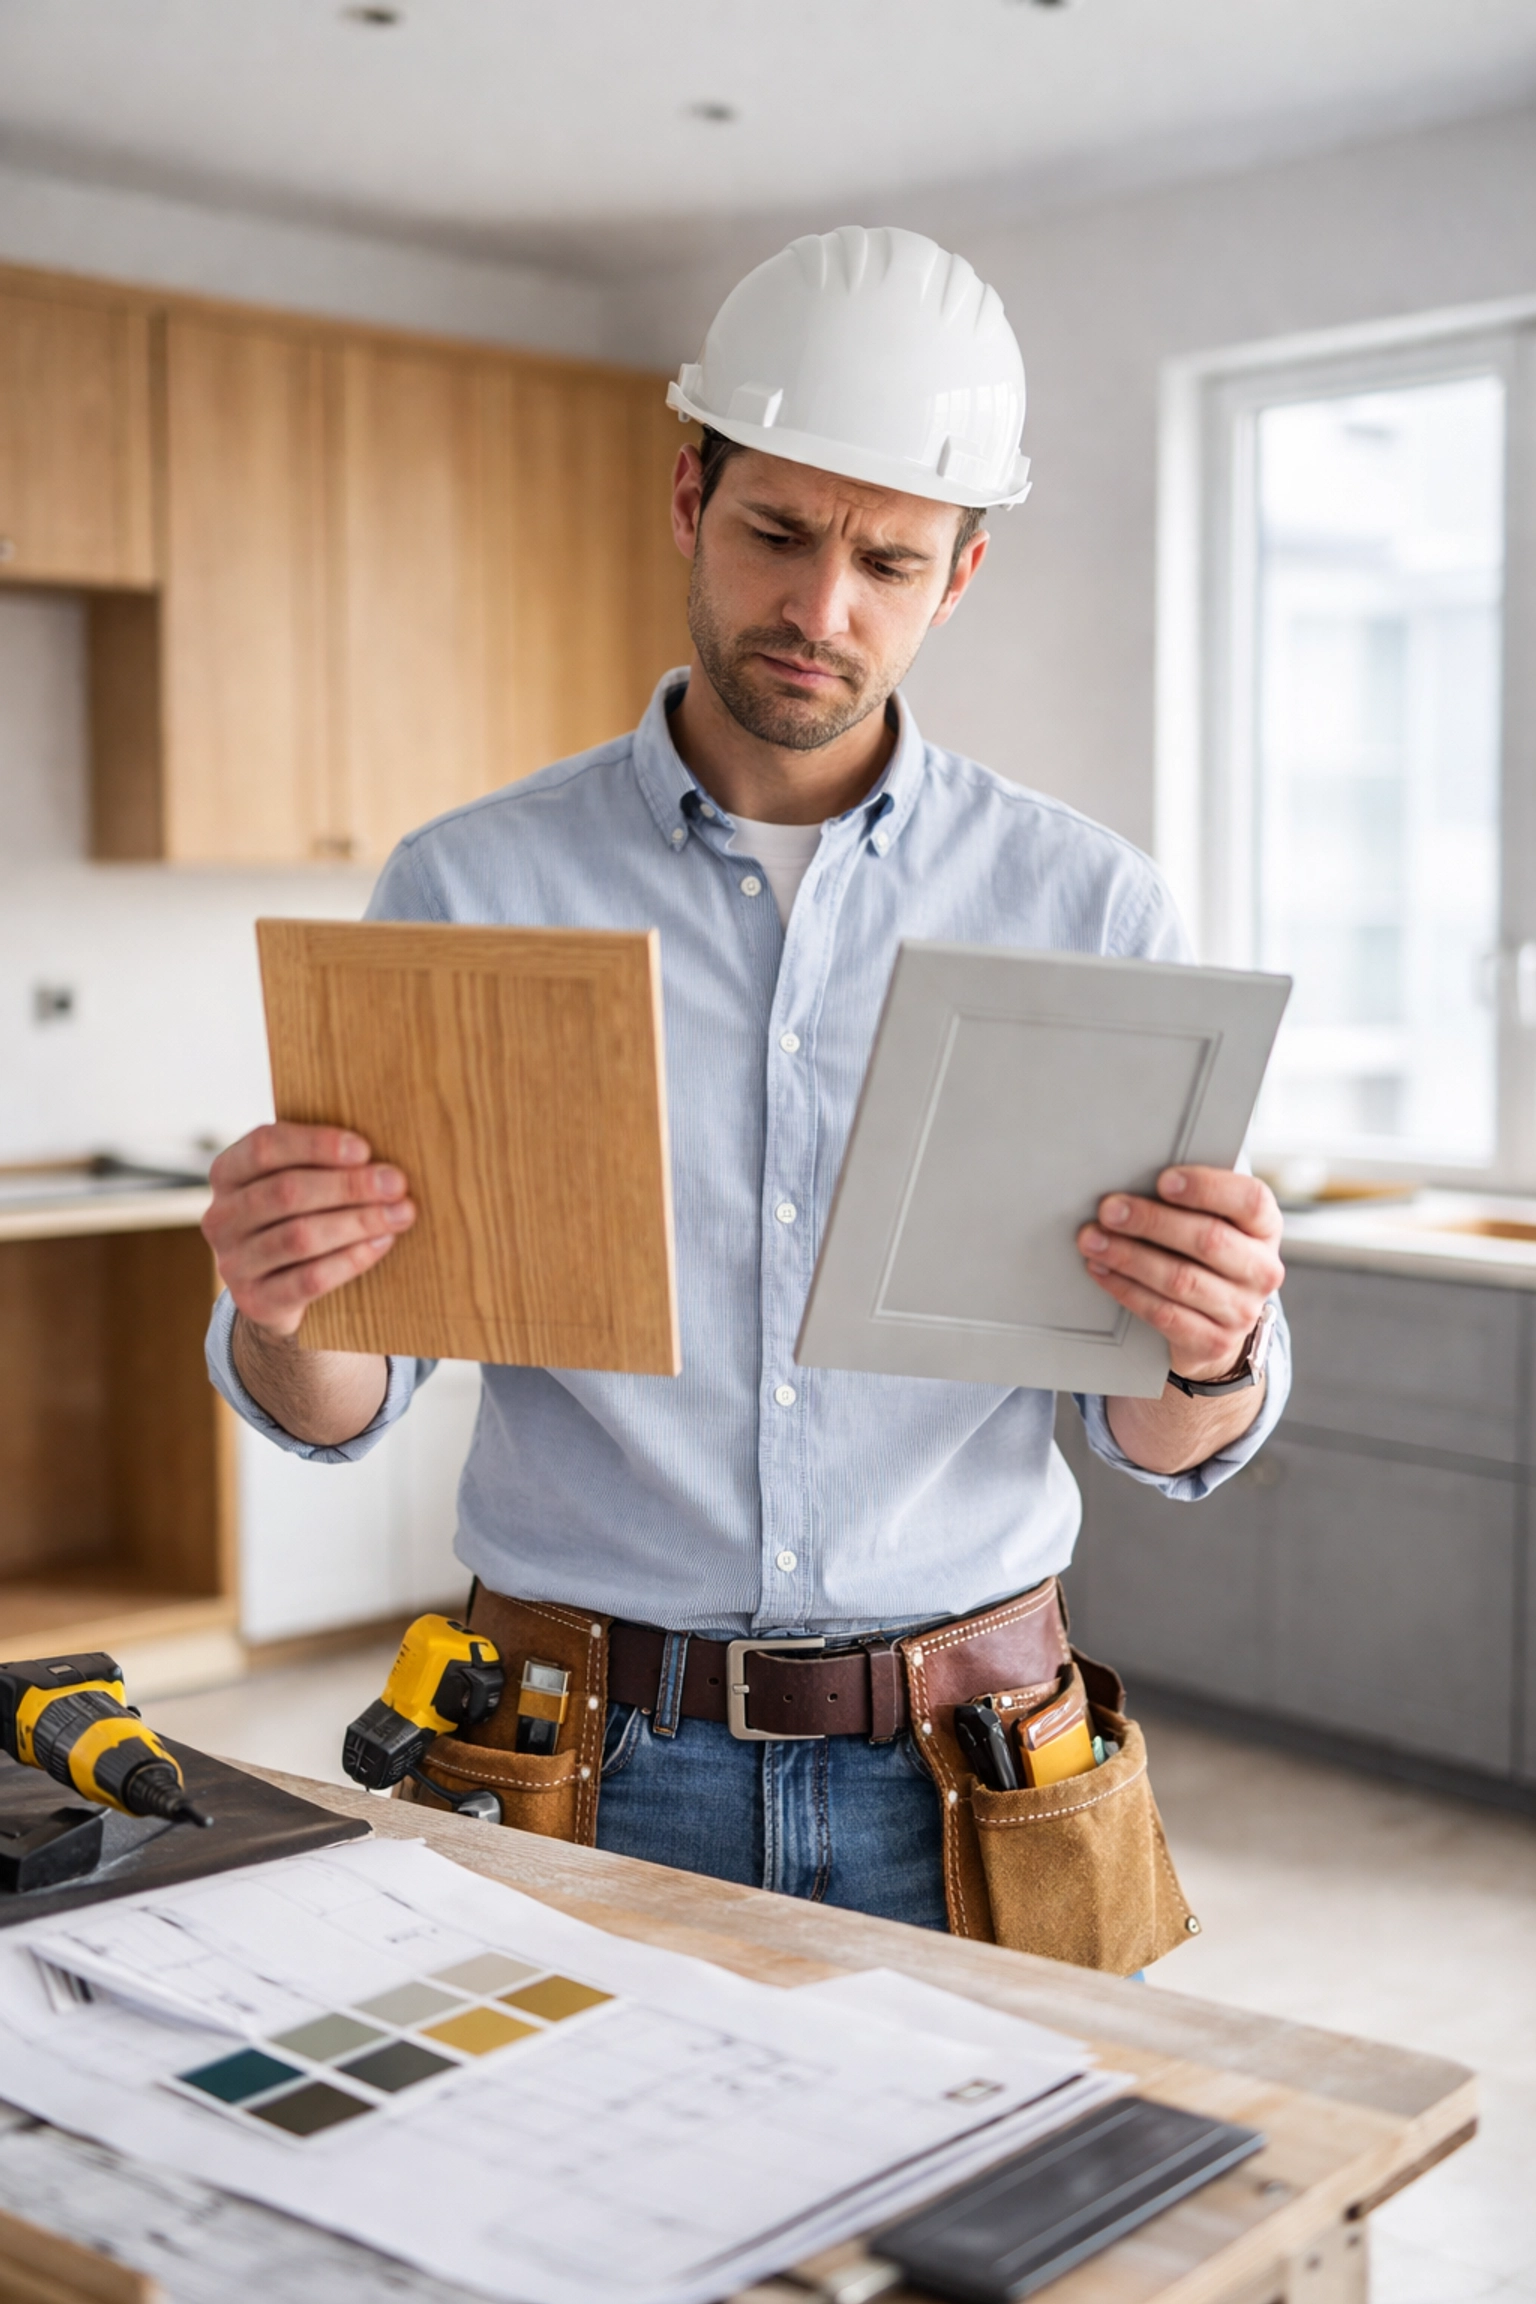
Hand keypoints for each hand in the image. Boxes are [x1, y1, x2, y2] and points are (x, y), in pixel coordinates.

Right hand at [202, 1123, 415, 1338]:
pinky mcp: (256, 1300)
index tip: (364, 1149)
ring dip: (358, 1222)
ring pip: (300, 1236)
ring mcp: (233, 1262)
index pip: (264, 1147)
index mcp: (227, 1173)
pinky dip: (351, 1259)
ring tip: (401, 1214)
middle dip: (349, 1186)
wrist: (277, 1289)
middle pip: (286, 1192)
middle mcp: (220, 1217)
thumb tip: (382, 1161)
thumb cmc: (300, 1216)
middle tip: (396, 1184)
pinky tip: (382, 1243)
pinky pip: (309, 1279)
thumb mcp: (298, 1181)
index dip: (316, 1145)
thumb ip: (323, 1163)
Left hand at [1076, 1167, 1283, 1381]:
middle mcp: (1262, 1270)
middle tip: (1109, 1210)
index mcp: (1265, 1228)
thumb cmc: (1203, 1256)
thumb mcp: (1212, 1222)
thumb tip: (1133, 1177)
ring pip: (1180, 1279)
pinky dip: (1127, 1290)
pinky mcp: (1214, 1342)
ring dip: (1129, 1257)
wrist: (1216, 1324)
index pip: (1250, 1201)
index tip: (1163, 1180)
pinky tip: (1103, 1271)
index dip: (1207, 1188)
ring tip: (1093, 1240)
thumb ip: (1188, 1200)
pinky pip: (1164, 1314)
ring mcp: (1242, 1310)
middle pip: (1209, 1240)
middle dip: (1152, 1221)